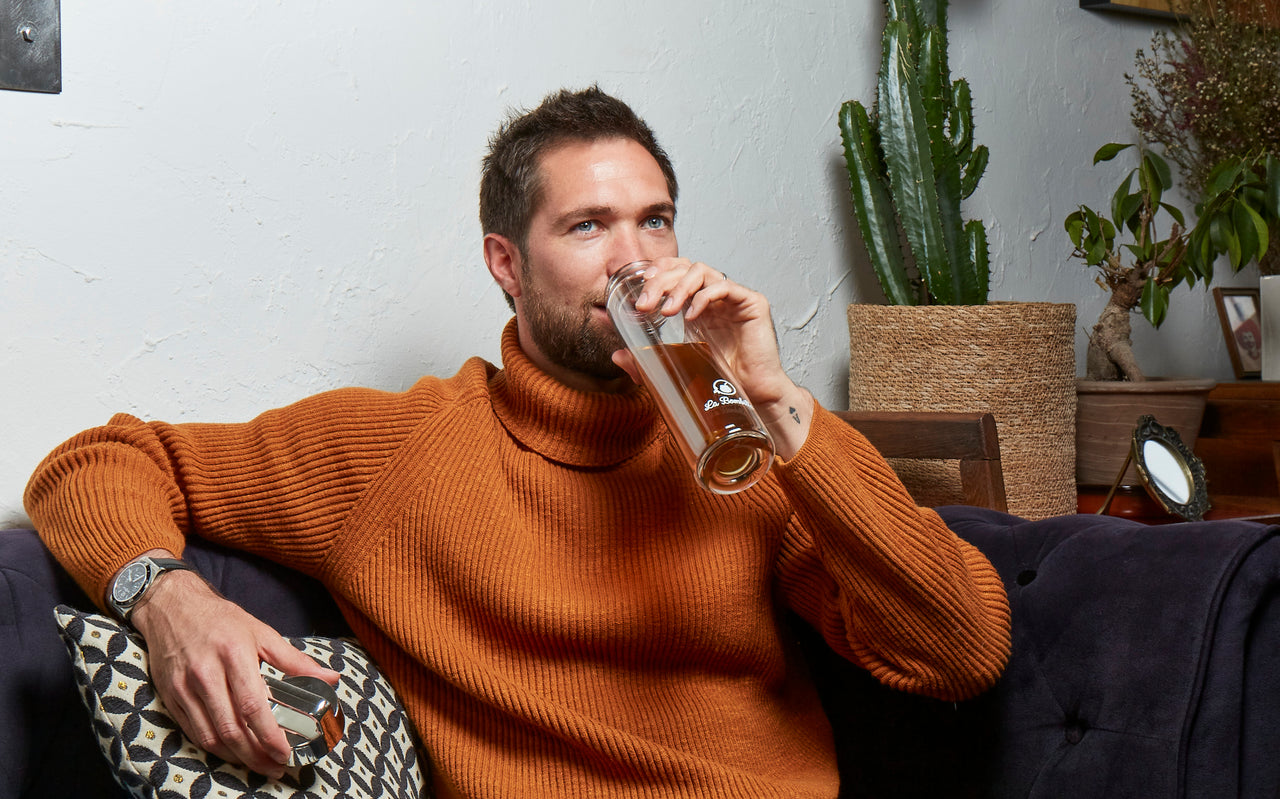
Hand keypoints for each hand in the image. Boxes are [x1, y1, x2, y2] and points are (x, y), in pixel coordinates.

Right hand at [129, 557, 339, 778]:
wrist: (172, 606)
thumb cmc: (222, 620)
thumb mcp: (262, 632)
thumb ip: (295, 660)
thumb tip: (331, 678)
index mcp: (234, 655)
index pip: (253, 705)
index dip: (270, 734)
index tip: (286, 753)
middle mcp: (206, 674)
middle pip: (231, 728)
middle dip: (256, 755)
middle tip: (276, 767)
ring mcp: (184, 688)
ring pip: (210, 736)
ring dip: (236, 758)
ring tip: (260, 765)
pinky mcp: (170, 696)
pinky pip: (192, 732)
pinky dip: (214, 748)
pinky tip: (233, 753)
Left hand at [610, 257, 814, 458]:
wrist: (755, 396)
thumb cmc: (722, 379)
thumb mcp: (675, 367)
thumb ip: (646, 361)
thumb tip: (618, 356)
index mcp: (697, 302)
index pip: (676, 270)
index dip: (658, 271)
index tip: (639, 288)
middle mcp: (715, 296)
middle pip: (685, 268)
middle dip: (661, 282)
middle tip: (644, 304)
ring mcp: (734, 297)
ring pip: (702, 271)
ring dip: (679, 287)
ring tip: (665, 310)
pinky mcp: (752, 303)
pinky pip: (725, 287)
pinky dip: (704, 297)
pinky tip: (691, 316)